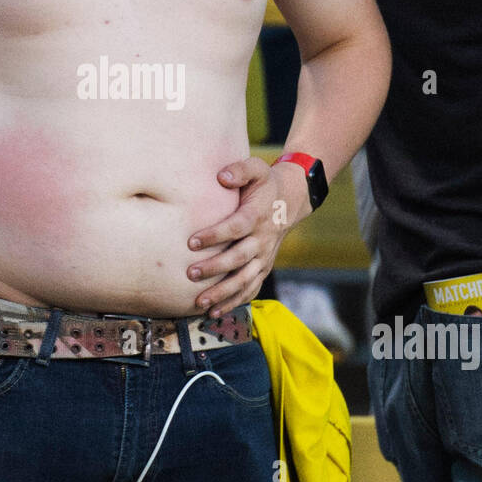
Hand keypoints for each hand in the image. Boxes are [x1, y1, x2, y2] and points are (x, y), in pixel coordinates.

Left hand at [185, 158, 309, 316]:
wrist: (291, 200)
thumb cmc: (264, 183)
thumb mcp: (256, 169)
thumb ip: (239, 170)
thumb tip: (221, 176)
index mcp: (257, 215)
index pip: (236, 227)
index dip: (215, 235)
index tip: (191, 242)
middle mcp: (262, 239)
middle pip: (239, 258)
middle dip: (215, 268)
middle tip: (190, 274)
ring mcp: (264, 256)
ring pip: (245, 279)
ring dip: (223, 293)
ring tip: (200, 302)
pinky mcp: (263, 267)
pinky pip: (251, 288)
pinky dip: (234, 302)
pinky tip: (214, 313)